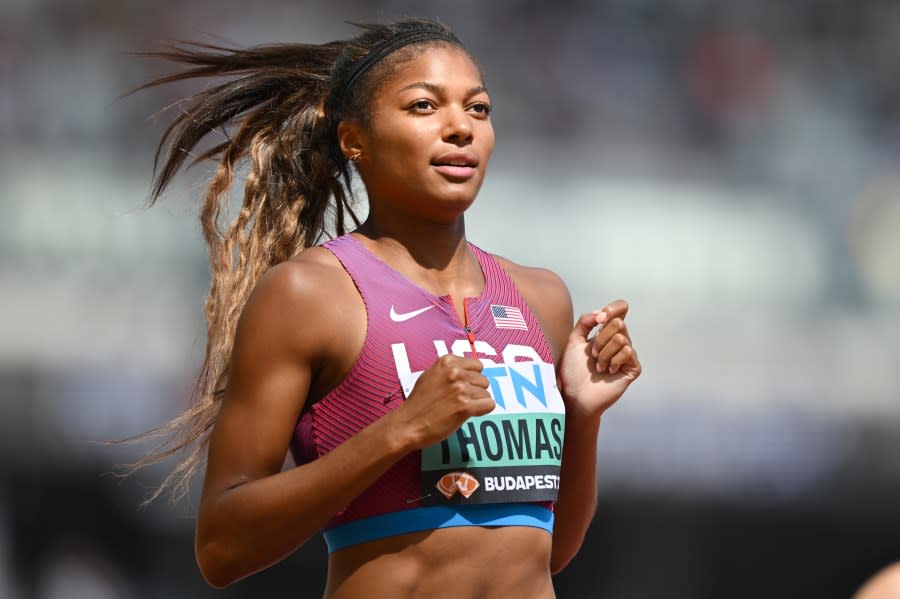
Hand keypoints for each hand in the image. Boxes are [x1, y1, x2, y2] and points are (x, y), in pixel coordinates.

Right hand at [391, 354, 494, 449]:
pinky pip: (489, 405)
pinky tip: (467, 414)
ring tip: (459, 408)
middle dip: (475, 391)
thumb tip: (470, 372)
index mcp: (447, 361)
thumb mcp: (430, 376)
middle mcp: (455, 372)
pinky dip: (481, 411)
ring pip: (486, 394)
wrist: (408, 424)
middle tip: (459, 400)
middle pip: (483, 380)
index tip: (462, 387)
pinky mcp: (465, 406)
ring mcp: (460, 389)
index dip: (472, 378)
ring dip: (476, 402)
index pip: (477, 365)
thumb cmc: (418, 403)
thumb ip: (449, 371)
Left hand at [559, 299, 641, 418]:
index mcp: (606, 332)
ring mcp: (627, 355)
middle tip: (592, 354)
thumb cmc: (573, 370)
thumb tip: (600, 312)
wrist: (575, 394)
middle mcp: (619, 340)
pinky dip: (613, 360)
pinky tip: (607, 371)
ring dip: (603, 353)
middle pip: (619, 323)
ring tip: (598, 366)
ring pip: (621, 339)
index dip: (613, 308)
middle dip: (600, 339)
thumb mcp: (574, 341)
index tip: (599, 318)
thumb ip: (585, 322)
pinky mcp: (633, 368)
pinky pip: (628, 352)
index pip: (620, 309)